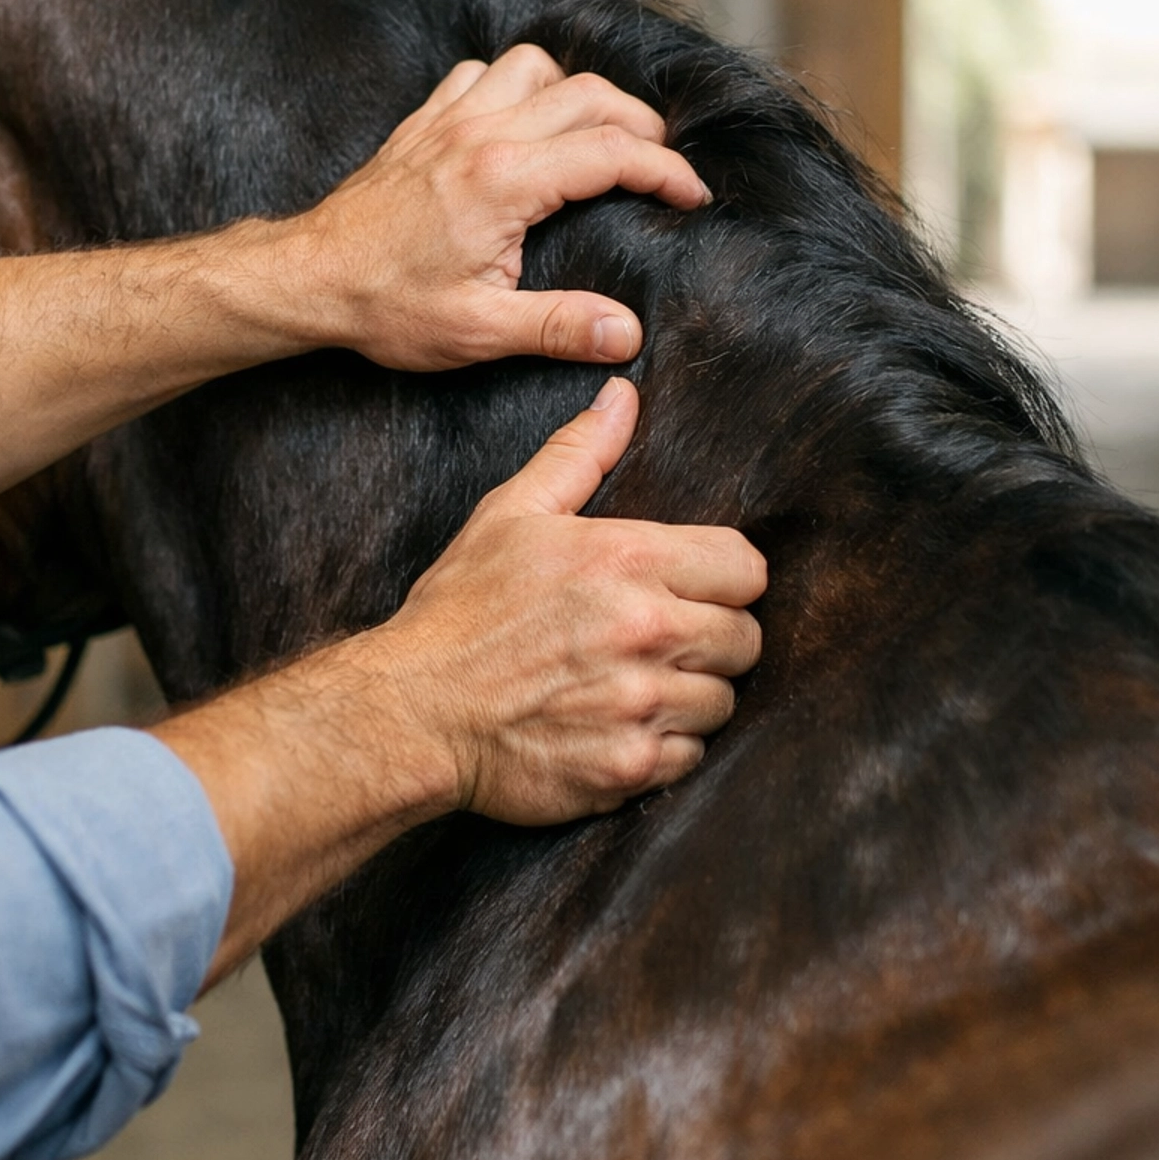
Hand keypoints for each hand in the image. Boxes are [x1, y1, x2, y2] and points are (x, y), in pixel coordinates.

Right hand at [163, 379, 764, 984]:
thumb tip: (623, 394)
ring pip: (724, 701)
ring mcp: (640, 703)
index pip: (747, 569)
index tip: (695, 592)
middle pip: (746, 638)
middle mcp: (646, 629)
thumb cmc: (459, 612)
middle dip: (713, 639)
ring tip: (637, 687)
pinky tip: (621, 728)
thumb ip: (578, 454)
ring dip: (691, 696)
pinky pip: (691, 756)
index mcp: (628, 560)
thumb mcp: (510, 514)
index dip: (725, 580)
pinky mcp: (628, 765)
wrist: (411, 711)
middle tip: (663, 643)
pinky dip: (666, 748)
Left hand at [286, 43, 708, 370]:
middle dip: (641, 124)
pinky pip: (484, 73)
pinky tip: (527, 121)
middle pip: (589, 95)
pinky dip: (519, 84)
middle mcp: (482, 133)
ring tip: (601, 133)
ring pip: (537, 66)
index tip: (694, 196)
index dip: (667, 171)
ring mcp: (451, 119)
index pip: (613, 153)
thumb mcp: (478, 331)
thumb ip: (558, 328)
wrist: (309, 278)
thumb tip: (625, 333)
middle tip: (663, 164)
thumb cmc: (386, 306)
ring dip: (579, 91)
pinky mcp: (425, 121)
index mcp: (506, 180)